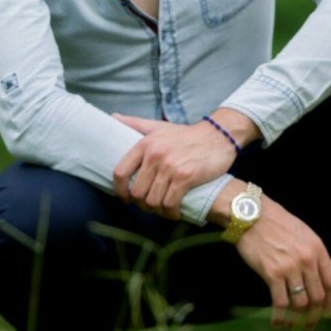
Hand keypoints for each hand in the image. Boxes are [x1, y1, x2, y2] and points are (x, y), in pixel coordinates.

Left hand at [112, 114, 236, 218]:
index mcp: (145, 144)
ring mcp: (170, 166)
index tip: (126, 198)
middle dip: (142, 204)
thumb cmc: (186, 135)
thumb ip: (135, 123)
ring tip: (163, 209)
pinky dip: (171, 212)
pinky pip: (170, 203)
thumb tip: (113, 117)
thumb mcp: (159, 127)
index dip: (119, 190)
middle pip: (137, 192)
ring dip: (157, 210)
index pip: (120, 172)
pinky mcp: (185, 176)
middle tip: (150, 206)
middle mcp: (155, 155)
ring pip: (152, 200)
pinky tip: (175, 211)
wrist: (218, 135)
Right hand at [233, 192, 330, 330]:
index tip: (326, 312)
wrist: (251, 215)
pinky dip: (280, 317)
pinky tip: (277, 322)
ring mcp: (290, 268)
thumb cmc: (276, 222)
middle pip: (318, 297)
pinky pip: (280, 303)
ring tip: (292, 324)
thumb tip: (327, 271)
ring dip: (298, 319)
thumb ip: (315, 253)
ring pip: (301, 304)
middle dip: (314, 315)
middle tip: (309, 324)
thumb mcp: (303, 232)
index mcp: (317, 249)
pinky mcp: (272, 274)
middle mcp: (307, 260)